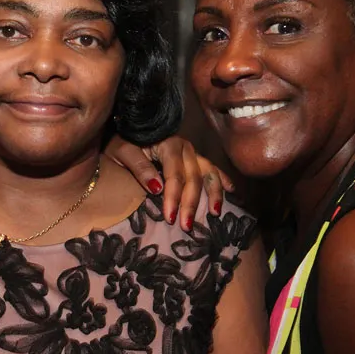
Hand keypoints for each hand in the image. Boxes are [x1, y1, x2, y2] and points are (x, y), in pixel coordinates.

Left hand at [105, 135, 233, 230]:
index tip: (170, 217)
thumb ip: (140, 168)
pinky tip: (232, 191)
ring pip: (208, 173)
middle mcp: (185, 147)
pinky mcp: (195, 157)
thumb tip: (158, 188)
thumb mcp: (123, 152)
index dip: (174, 197)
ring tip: (215, 213)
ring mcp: (192, 152)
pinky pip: (213, 168)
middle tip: (186, 226)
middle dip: (191, 203)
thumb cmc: (123, 142)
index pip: (174, 175)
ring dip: (213, 194)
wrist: (128, 127)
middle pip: (193, 177)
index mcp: (168, 144)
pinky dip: (222, 179)